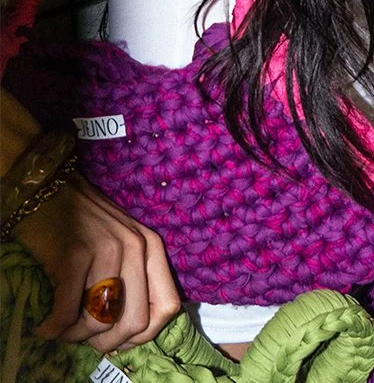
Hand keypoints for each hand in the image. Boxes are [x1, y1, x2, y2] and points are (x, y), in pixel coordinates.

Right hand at [15, 173, 179, 352]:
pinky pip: (67, 313)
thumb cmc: (84, 224)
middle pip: (135, 323)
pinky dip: (53, 328)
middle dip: (107, 341)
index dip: (144, 335)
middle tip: (84, 338)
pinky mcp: (75, 255)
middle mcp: (136, 247)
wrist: (49, 192)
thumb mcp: (121, 245)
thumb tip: (131, 333)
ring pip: (100, 322)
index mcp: (152, 247)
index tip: (118, 339)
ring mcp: (107, 250)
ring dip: (75, 335)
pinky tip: (44, 325)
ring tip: (61, 328)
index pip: (167, 307)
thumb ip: (134, 280)